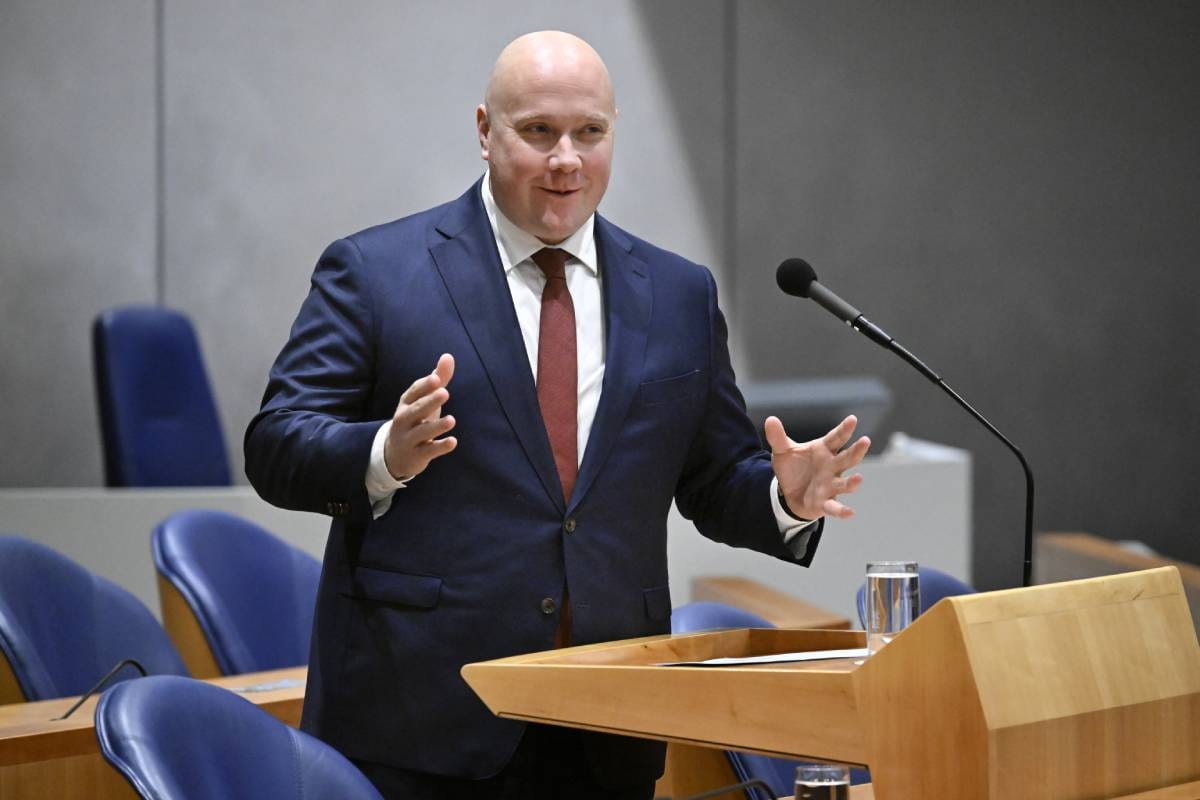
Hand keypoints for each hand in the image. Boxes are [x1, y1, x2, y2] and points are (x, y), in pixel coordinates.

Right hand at [384, 353, 457, 479]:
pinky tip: (453, 442)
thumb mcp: (424, 399)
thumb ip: (438, 378)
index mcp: (406, 403)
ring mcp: (409, 439)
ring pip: (422, 432)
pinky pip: (428, 451)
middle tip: (445, 392)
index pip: (413, 392)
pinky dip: (440, 447)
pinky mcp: (417, 455)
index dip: (424, 386)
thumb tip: (448, 356)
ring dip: (436, 426)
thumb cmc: (415, 420)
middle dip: (429, 402)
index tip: (436, 379)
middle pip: (416, 410)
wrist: (395, 455)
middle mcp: (404, 420)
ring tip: (451, 420)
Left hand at [765, 414, 869, 520]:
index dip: (844, 429)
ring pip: (845, 483)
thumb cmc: (793, 468)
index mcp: (824, 450)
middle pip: (847, 458)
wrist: (788, 492)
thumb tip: (770, 420)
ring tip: (859, 479)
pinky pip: (835, 507)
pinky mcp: (825, 503)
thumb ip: (778, 437)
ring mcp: (831, 485)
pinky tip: (850, 512)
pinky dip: (842, 511)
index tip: (852, 420)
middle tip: (865, 441)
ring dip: (852, 482)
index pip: (836, 438)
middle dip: (857, 450)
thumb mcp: (782, 451)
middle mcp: (832, 467)